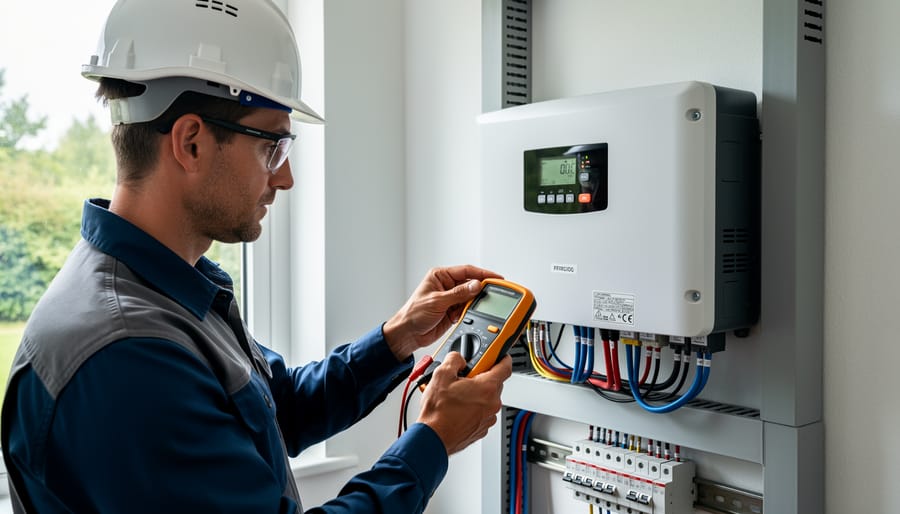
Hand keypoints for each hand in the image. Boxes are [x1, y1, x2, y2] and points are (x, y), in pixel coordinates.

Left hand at [384, 265, 501, 359]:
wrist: (408, 334)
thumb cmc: (413, 314)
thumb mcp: (437, 301)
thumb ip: (459, 294)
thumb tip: (476, 285)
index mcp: (440, 276)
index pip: (466, 271)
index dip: (483, 273)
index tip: (496, 278)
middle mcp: (446, 286)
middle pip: (471, 284)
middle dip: (479, 290)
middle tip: (492, 294)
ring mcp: (450, 299)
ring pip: (470, 298)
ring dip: (472, 304)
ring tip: (473, 309)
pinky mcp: (453, 311)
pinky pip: (467, 310)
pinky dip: (468, 313)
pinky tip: (463, 316)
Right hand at [416, 353, 512, 454]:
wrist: (433, 438)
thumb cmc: (438, 413)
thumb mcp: (441, 374)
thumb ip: (454, 359)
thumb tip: (458, 358)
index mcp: (487, 388)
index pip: (505, 366)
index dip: (502, 357)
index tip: (498, 354)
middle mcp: (492, 404)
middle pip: (494, 383)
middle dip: (481, 377)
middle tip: (464, 376)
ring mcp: (488, 418)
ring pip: (487, 399)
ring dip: (476, 394)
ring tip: (456, 395)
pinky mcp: (481, 428)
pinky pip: (482, 412)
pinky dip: (473, 408)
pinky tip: (457, 408)